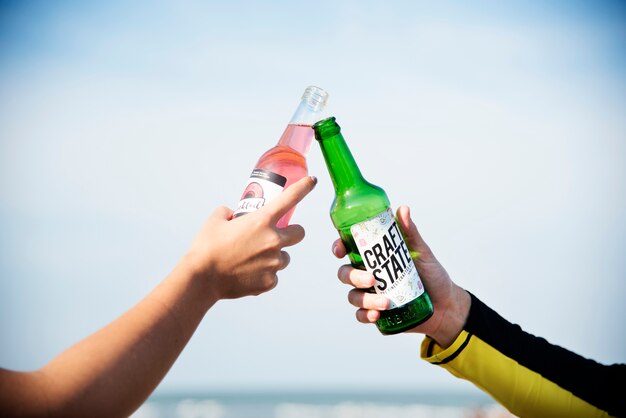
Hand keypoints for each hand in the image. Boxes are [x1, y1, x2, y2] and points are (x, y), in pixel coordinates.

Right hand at [185, 175, 316, 300]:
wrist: (201, 279)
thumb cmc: (206, 248)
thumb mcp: (215, 220)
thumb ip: (227, 212)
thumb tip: (232, 215)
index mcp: (261, 221)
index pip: (290, 199)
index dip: (304, 188)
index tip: (313, 181)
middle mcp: (273, 240)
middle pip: (300, 233)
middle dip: (291, 233)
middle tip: (275, 236)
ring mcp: (273, 263)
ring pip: (284, 257)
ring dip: (274, 256)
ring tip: (252, 260)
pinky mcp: (269, 282)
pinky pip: (273, 276)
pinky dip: (263, 275)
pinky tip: (246, 274)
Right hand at [333, 205, 470, 346]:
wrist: (446, 305)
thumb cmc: (432, 275)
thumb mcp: (422, 252)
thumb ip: (410, 232)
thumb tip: (403, 209)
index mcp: (374, 257)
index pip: (348, 249)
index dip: (338, 247)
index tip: (340, 250)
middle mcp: (368, 275)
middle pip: (345, 273)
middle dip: (353, 276)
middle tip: (372, 279)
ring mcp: (370, 295)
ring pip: (353, 296)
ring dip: (364, 299)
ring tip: (386, 302)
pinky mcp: (376, 314)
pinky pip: (361, 315)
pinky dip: (366, 315)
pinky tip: (377, 315)